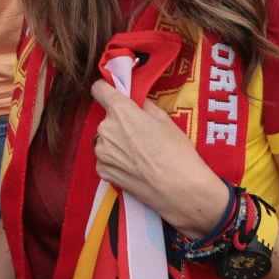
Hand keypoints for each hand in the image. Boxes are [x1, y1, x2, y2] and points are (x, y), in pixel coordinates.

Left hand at [89, 80, 225, 237]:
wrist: (179, 189)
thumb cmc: (176, 151)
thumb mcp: (165, 119)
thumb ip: (144, 106)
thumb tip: (136, 102)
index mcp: (120, 111)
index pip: (99, 89)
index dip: (106, 89)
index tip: (114, 94)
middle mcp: (105, 129)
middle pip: (107, 118)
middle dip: (119, 122)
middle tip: (139, 133)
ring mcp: (102, 153)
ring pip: (106, 140)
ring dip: (116, 142)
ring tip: (139, 154)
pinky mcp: (103, 172)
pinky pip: (105, 159)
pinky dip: (115, 161)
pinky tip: (134, 167)